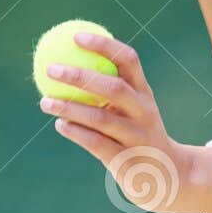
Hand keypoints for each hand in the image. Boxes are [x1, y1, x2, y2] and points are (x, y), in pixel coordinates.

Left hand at [39, 31, 211, 212]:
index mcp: (144, 93)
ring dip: (69, 108)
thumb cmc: (138, 134)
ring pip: (100, 118)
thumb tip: (70, 62)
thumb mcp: (133, 109)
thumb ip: (109, 90)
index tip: (76, 37)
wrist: (167, 175)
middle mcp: (143, 112)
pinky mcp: (126, 160)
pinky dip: (76, 133)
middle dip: (80, 76)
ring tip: (45, 102)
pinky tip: (59, 125)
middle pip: (113, 87)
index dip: (103, 45)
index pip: (128, 60)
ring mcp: (137, 137)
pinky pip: (96, 143)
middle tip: (51, 70)